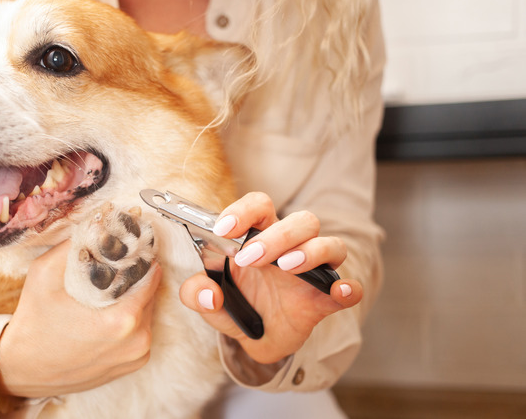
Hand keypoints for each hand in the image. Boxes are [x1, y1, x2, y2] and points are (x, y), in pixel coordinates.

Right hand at [0, 240, 160, 398]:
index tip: (128, 245)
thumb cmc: (33, 324)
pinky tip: (107, 311)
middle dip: (135, 275)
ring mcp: (137, 356)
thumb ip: (74, 245)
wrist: (21, 370)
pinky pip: (141, 331)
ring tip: (109, 287)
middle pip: (150, 292)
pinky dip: (130, 319)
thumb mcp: (45, 274)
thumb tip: (98, 221)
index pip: (149, 273)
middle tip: (116, 263)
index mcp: (123, 320)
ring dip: (134, 297)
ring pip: (147, 312)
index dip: (139, 255)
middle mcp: (137, 341)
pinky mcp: (132, 365)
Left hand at [179, 192, 362, 363]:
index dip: (243, 211)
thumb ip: (195, 293)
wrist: (256, 340)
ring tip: (285, 267)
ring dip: (309, 251)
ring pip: (329, 243)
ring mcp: (312, 272)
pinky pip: (349, 288)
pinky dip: (348, 288)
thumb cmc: (237, 306)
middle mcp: (290, 247)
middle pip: (300, 220)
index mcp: (259, 237)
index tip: (223, 229)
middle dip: (274, 235)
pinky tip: (339, 291)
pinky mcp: (326, 299)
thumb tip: (208, 293)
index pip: (259, 206)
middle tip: (247, 258)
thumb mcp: (208, 302)